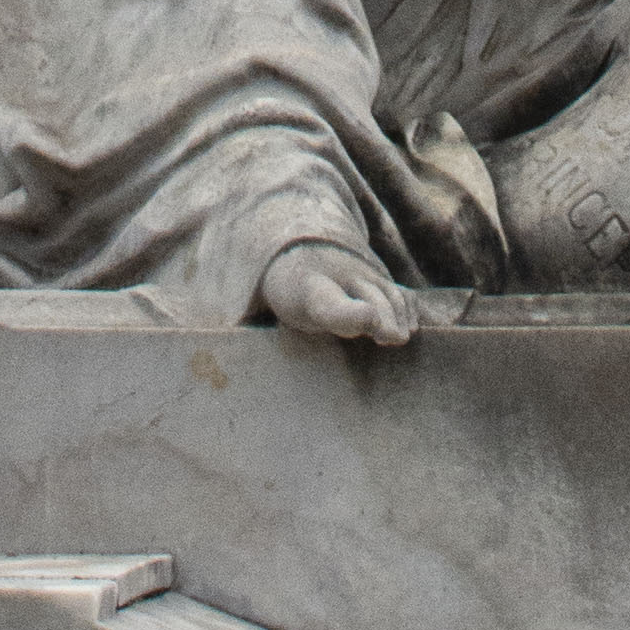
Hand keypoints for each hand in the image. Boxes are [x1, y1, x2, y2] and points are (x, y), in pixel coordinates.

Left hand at [258, 237, 416, 348]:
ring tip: (399, 338)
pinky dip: (406, 309)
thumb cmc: (282, 298)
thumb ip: (256, 333)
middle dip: (382, 314)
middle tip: (393, 338)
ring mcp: (358, 273)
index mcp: (304, 291)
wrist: (294, 253)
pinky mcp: (375, 276)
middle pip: (367, 295)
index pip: (328, 304)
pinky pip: (397, 292)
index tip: (368, 323)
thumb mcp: (266, 316)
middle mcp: (336, 277)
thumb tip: (221, 376)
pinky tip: (409, 327)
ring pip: (386, 292)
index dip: (350, 314)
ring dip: (397, 314)